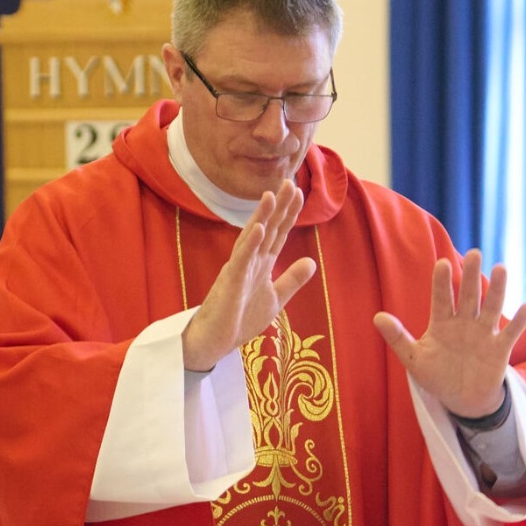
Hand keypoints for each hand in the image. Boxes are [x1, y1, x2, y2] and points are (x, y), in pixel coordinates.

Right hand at [180, 185, 318, 370]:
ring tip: (271, 195)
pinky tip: (259, 228)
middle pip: (267, 229)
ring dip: (262, 216)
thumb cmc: (239, 320)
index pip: (278, 234)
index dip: (288, 214)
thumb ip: (291, 280)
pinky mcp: (230, 284)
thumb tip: (311, 261)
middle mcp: (249, 262)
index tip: (299, 192)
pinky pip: (241, 261)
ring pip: (252, 239)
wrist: (214, 342)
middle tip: (289, 183)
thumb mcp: (275, 299)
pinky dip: (250, 243)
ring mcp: (238, 271)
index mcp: (260, 265)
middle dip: (279, 207)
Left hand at [374, 248, 525, 418]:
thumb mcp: (414, 359)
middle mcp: (465, 322)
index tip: (443, 264)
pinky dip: (519, 321)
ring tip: (501, 269)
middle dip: (471, 276)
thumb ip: (398, 338)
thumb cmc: (436, 375)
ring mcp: (484, 333)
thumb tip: (376, 317)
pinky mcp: (500, 348)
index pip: (442, 299)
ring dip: (497, 289)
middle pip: (469, 295)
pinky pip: (511, 332)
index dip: (442, 283)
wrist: (462, 399)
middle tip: (474, 253)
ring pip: (491, 307)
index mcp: (442, 323)